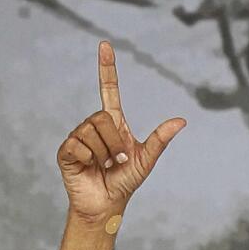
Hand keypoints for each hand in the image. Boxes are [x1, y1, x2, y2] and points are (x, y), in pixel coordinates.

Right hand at [56, 41, 185, 222]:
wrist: (108, 204)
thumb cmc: (126, 180)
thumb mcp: (146, 160)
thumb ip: (160, 139)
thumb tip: (181, 121)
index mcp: (114, 123)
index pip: (109, 89)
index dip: (107, 68)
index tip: (105, 45)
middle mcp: (94, 126)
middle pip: (102, 117)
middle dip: (115, 142)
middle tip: (117, 160)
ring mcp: (78, 137)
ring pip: (90, 131)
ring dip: (103, 153)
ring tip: (104, 165)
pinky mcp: (66, 151)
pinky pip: (77, 145)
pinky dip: (88, 159)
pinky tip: (89, 167)